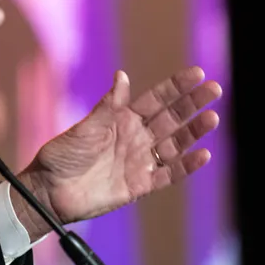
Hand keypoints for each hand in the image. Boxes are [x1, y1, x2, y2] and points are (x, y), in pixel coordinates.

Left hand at [16, 67, 221, 237]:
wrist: (48, 191)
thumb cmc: (61, 156)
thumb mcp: (84, 128)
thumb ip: (108, 107)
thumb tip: (122, 76)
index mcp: (122, 119)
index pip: (156, 99)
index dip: (177, 87)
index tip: (198, 73)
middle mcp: (136, 138)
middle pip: (172, 118)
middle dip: (193, 103)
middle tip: (216, 89)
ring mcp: (140, 161)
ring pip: (175, 144)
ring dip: (195, 131)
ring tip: (213, 117)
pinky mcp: (139, 185)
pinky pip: (168, 174)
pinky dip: (186, 166)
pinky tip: (203, 154)